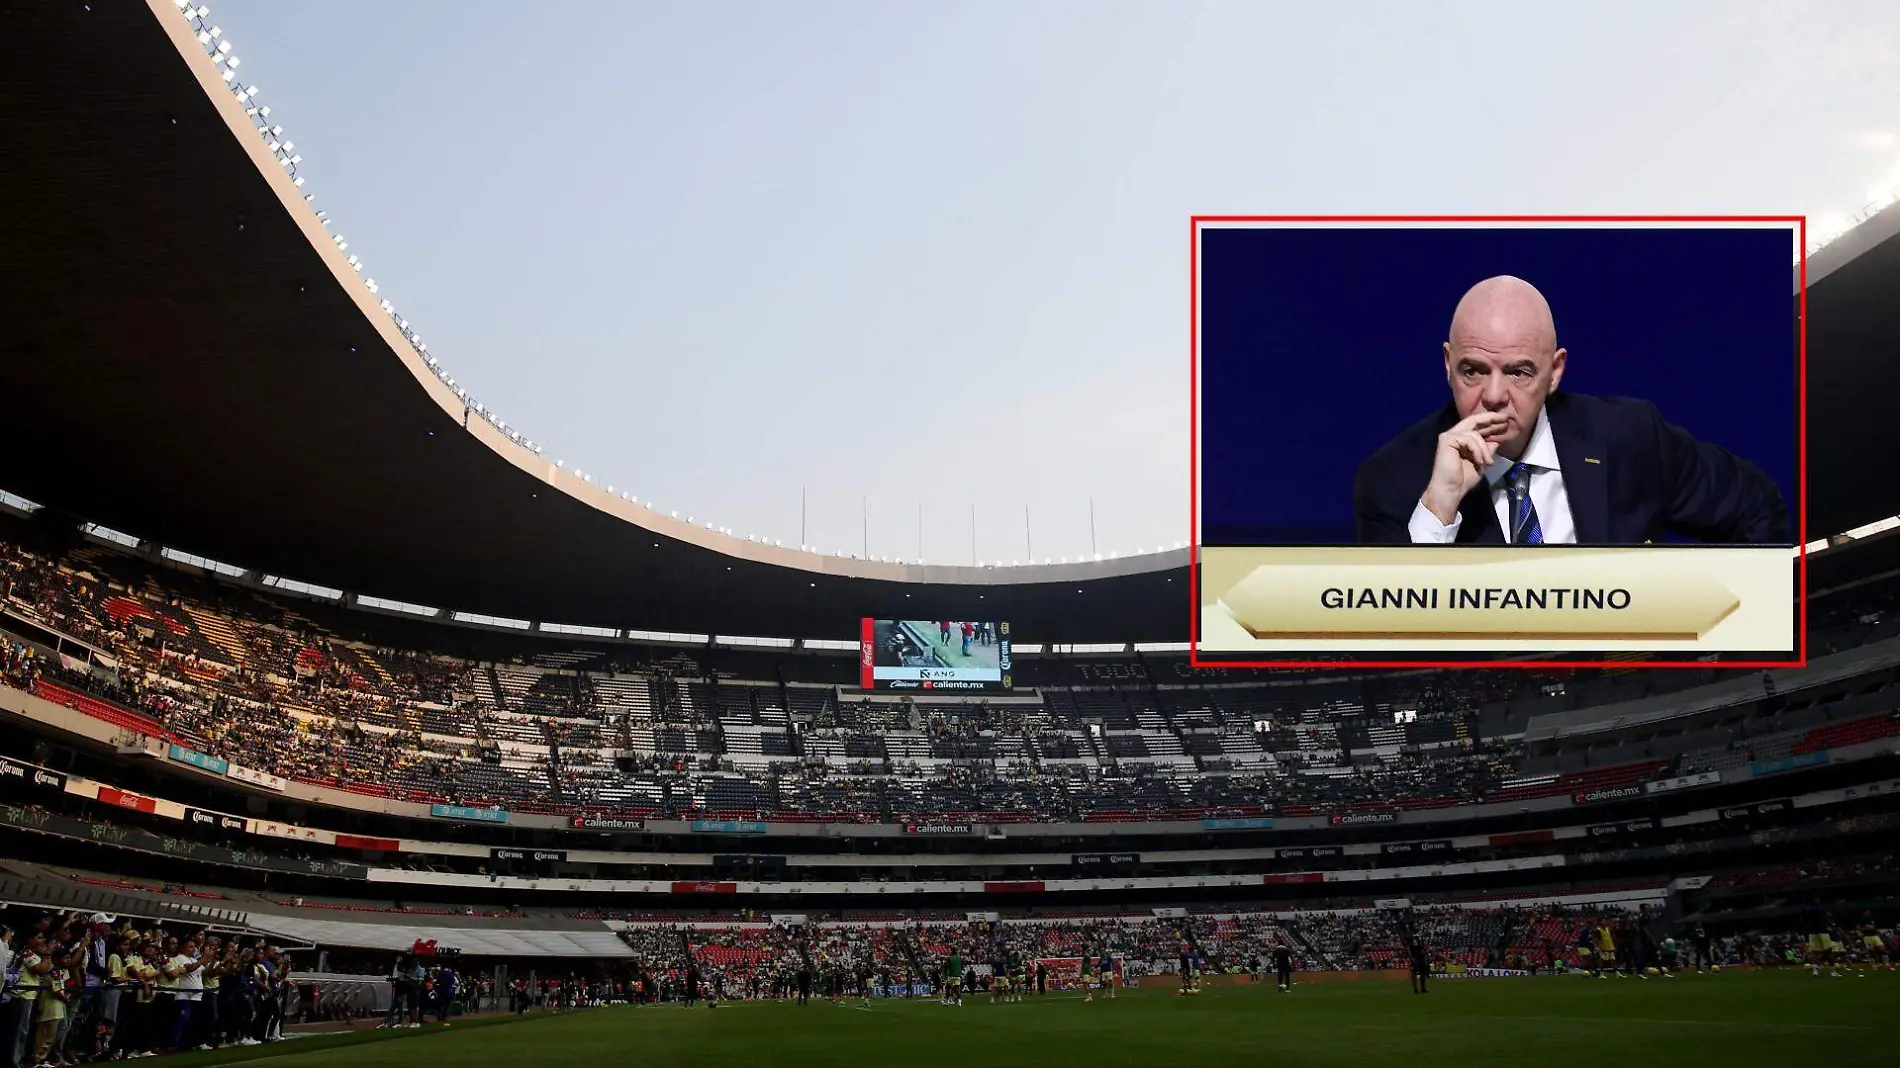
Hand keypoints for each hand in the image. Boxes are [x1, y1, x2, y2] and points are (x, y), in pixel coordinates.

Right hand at [1421, 410, 1509, 524]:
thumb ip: (1488, 449)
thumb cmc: (1464, 479)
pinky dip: (1477, 450)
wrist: (1452, 490)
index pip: (1478, 426)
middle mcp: (1455, 435)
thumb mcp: (1483, 461)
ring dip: (1484, 448)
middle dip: (1491, 418)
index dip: (1491, 422)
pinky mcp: (1446, 439)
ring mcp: (1450, 436)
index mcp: (1463, 440)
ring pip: (1474, 433)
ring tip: (1488, 463)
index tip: (1506, 421)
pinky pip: (1468, 439)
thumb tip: (1499, 438)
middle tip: (1505, 418)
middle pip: (1474, 420)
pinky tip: (1479, 462)